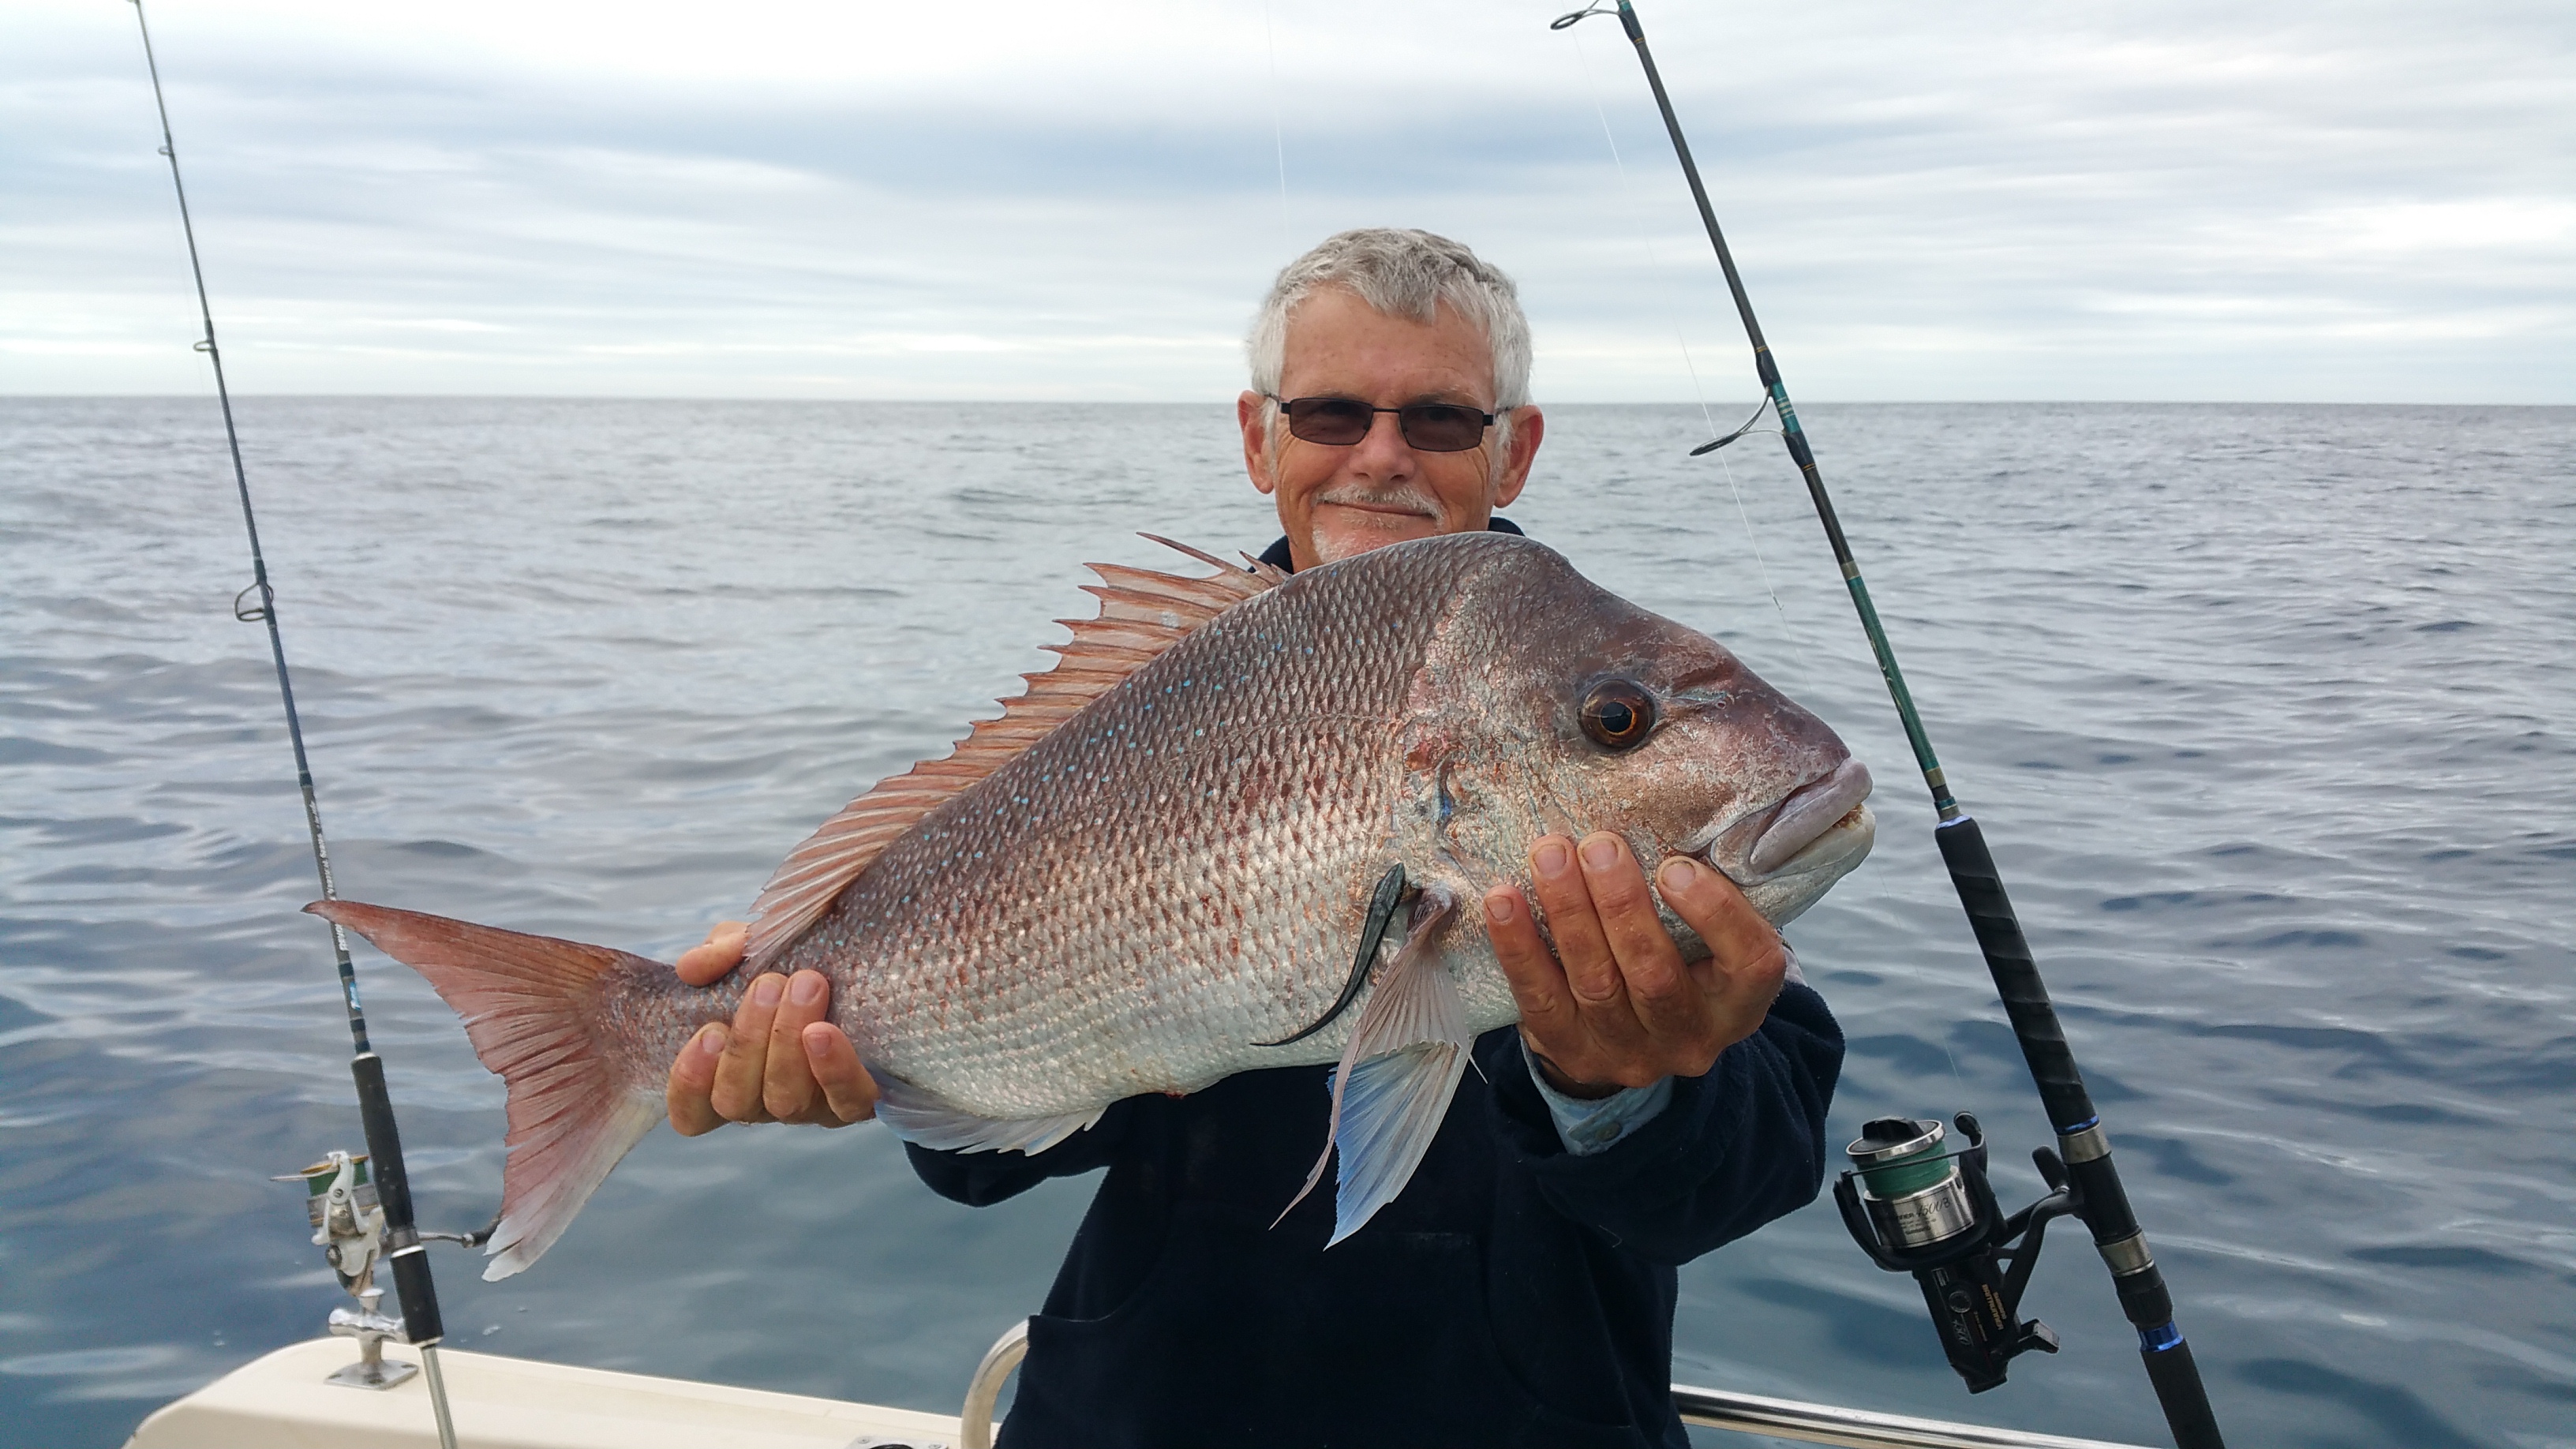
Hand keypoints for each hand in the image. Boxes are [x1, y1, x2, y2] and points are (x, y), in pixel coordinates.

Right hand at [665, 921, 877, 1134]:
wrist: (865, 962)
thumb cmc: (793, 963)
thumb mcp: (749, 948)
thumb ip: (717, 952)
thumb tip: (692, 968)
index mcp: (730, 1075)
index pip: (691, 1112)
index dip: (690, 1082)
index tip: (709, 1031)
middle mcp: (765, 1101)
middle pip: (736, 1101)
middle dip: (747, 1041)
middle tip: (768, 983)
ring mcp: (811, 1107)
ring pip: (785, 1101)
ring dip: (786, 1042)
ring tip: (805, 985)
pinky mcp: (858, 1099)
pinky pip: (845, 1101)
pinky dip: (833, 1069)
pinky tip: (823, 1032)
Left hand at [1483, 832, 1787, 1097]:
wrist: (1633, 1043)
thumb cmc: (1677, 962)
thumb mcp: (1708, 940)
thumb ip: (1700, 892)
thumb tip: (1666, 810)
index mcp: (1738, 1003)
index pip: (1749, 963)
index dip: (1715, 913)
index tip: (1675, 866)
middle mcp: (1689, 1037)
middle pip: (1654, 974)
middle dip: (1621, 904)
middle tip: (1597, 845)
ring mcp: (1628, 1053)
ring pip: (1595, 983)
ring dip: (1568, 912)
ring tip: (1550, 855)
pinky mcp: (1571, 1054)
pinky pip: (1540, 999)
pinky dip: (1519, 946)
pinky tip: (1503, 900)